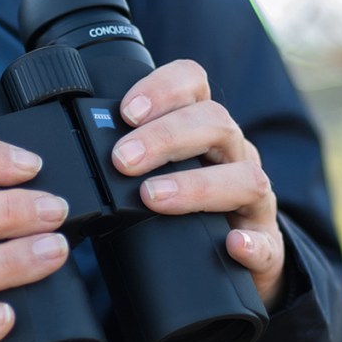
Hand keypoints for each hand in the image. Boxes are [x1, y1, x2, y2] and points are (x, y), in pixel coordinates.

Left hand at [110, 60, 285, 306]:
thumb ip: (126, 159)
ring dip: (197, 186)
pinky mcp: (266, 246)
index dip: (162, 88)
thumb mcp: (154, 171)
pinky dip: (252, 244)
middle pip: (215, 124)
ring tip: (154, 197)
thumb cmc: (180, 207)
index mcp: (203, 129)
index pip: (194, 84)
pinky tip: (232, 245)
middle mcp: (233, 155)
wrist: (232, 257)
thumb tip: (73, 157)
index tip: (127, 111)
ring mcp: (254, 200)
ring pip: (244, 177)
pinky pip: (268, 243)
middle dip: (165, 138)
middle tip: (123, 160)